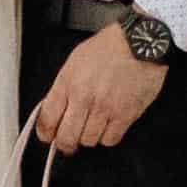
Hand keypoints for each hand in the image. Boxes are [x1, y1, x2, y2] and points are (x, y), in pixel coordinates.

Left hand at [27, 30, 164, 154]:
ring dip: (88, 137)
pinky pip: (110, 139)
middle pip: (66, 137)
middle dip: (65, 143)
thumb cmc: (110, 47)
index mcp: (68, 82)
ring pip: (88, 141)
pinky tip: (108, 126)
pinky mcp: (125, 115)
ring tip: (92, 126)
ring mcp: (105, 108)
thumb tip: (55, 110)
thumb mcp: (76, 60)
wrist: (141, 42)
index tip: (48, 135)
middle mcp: (85, 97)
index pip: (47, 119)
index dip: (45, 133)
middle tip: (68, 142)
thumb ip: (64, 86)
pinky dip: (107, 137)